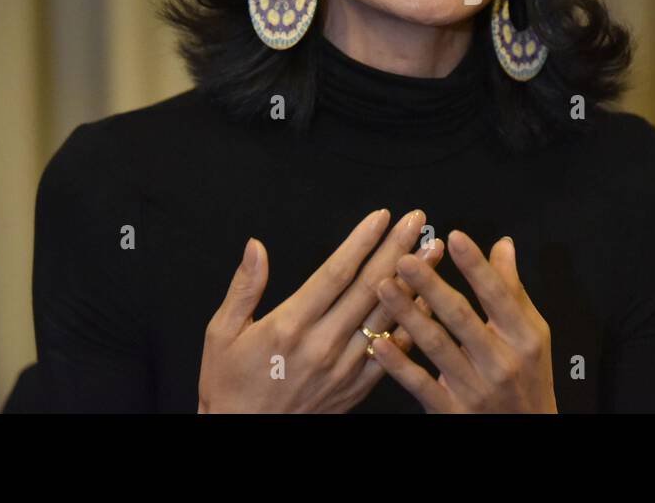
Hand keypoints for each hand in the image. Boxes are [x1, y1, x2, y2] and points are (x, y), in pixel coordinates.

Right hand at [197, 208, 443, 412]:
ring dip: (413, 281)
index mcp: (290, 325)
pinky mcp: (355, 387)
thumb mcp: (222, 333)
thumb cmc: (229, 384)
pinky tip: (425, 302)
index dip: (361, 241)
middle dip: (396, 249)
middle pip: (369, 287)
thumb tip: (255, 246)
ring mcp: (343, 368)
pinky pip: (391, 352)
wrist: (241, 437)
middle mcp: (322, 344)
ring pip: (386, 316)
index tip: (381, 216)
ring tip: (432, 252)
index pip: (335, 272)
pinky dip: (410, 325)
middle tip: (417, 221)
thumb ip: (244, 287)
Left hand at [370, 230, 556, 412]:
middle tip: (404, 259)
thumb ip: (513, 290)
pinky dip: (399, 363)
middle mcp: (500, 361)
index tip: (453, 237)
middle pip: (461, 317)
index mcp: (522, 337)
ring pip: (436, 346)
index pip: (497, 295)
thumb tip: (503, 245)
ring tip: (383, 286)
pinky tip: (380, 342)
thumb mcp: (532, 333)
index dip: (475, 266)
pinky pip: (420, 384)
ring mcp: (475, 388)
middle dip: (431, 286)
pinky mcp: (452, 410)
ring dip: (408, 314)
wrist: (527, 432)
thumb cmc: (529, 376)